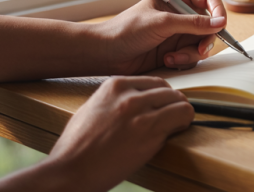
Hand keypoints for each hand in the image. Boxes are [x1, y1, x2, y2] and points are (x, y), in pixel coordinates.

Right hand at [47, 77, 194, 191]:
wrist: (70, 171)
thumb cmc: (76, 147)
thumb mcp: (92, 108)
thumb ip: (115, 100)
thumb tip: (136, 100)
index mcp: (114, 86)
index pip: (154, 82)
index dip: (162, 96)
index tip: (162, 105)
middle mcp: (129, 95)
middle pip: (169, 91)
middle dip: (173, 103)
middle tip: (173, 116)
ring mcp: (141, 113)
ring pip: (180, 102)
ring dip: (182, 113)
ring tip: (176, 124)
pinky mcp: (150, 132)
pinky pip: (182, 118)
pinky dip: (184, 124)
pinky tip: (176, 131)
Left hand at [95, 0, 227, 74]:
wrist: (105, 54)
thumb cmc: (125, 31)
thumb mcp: (161, 23)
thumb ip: (192, 23)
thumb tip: (219, 22)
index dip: (218, 10)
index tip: (220, 24)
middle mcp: (180, 15)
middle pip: (210, 24)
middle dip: (206, 39)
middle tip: (199, 50)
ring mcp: (178, 33)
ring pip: (202, 43)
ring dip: (191, 53)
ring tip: (172, 57)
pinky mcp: (175, 50)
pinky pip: (192, 56)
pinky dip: (183, 60)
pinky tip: (167, 60)